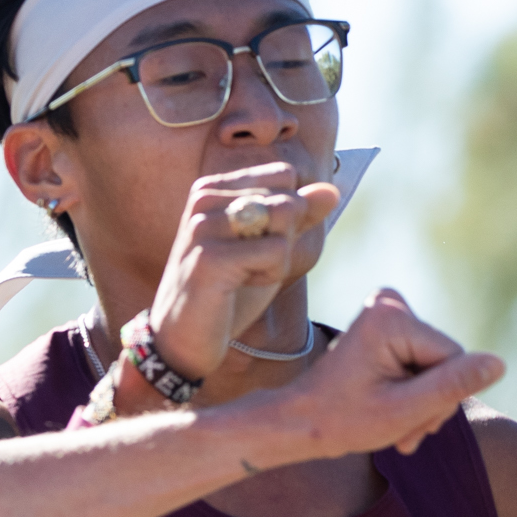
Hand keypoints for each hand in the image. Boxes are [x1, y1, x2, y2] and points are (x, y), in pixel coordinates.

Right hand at [149, 164, 339, 380]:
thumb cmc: (227, 293)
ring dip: (279, 258)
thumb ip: (298, 216)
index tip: (254, 245)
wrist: (184, 340)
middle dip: (284, 240)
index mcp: (212, 188)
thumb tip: (331, 190)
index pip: (284, 176)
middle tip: (249, 267)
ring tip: (245, 276)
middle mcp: (204, 198)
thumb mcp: (268, 248)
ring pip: (285, 217)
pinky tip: (238, 288)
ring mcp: (204, 225)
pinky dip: (270, 276)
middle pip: (288, 198)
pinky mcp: (211, 256)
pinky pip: (277, 251)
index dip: (288, 215)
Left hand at [273, 289, 503, 457]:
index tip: (410, 425)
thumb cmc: (342, 420)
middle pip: (446, 361)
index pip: (454, 360)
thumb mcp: (405, 410)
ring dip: (422, 402)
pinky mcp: (386, 324)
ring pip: (436, 365)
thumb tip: (498, 363)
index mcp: (392, 318)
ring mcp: (386, 311)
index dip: (441, 398)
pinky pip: (421, 360)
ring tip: (395, 426)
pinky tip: (393, 411)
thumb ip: (453, 385)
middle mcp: (389, 303)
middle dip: (430, 402)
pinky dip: (412, 391)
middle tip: (401, 431)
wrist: (300, 422)